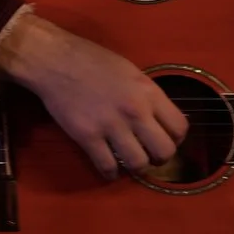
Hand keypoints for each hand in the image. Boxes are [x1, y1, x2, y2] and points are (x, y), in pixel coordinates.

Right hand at [0, 14, 185, 180]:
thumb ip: (146, 95)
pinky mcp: (87, 136)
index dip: (176, 139)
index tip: (165, 139)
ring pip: (138, 163)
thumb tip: (156, 117)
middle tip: (149, 154)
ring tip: (129, 161)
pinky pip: (107, 166)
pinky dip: (111, 173)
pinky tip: (109, 169)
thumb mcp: (130, 71)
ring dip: (136, 166)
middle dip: (160, 158)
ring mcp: (111, 125)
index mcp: (148, 92)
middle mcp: (135, 111)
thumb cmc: (91, 60)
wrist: (54, 60)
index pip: (179, 127)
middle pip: (164, 151)